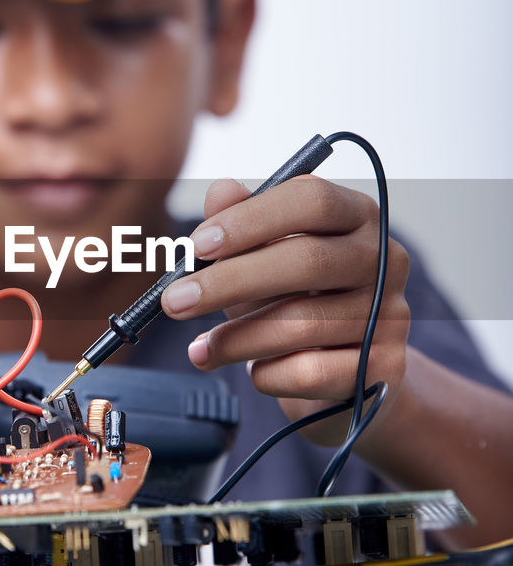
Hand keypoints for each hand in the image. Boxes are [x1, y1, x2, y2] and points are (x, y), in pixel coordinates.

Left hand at [160, 176, 410, 446]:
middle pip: (306, 260)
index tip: (197, 246)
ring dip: (236, 339)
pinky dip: (268, 373)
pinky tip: (253, 372)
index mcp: (355, 214)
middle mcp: (384, 257)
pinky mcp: (386, 367)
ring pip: (301, 323)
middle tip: (174, 302)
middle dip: (228, 283)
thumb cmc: (294, 300)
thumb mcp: (261, 257)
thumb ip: (240, 220)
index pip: (311, 200)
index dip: (251, 220)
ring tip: (199, 349)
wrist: (342, 374)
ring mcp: (392, 313)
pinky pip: (311, 371)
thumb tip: (221, 190)